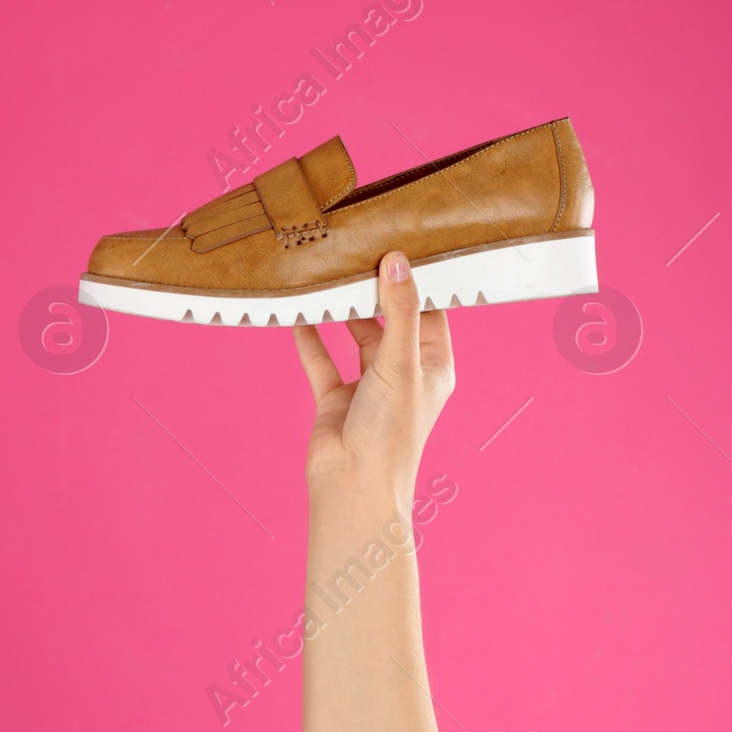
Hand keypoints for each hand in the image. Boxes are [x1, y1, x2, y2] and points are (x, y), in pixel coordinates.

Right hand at [292, 252, 454, 510]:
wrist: (353, 488)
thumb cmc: (391, 434)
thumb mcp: (400, 363)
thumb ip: (398, 311)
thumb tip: (397, 261)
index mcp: (432, 365)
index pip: (430, 310)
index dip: (417, 280)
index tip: (400, 243)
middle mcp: (404, 372)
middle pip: (390, 318)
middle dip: (374, 289)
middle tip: (358, 249)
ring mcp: (369, 385)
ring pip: (355, 336)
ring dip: (342, 311)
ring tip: (328, 273)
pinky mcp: (337, 398)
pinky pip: (322, 359)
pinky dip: (311, 337)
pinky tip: (299, 311)